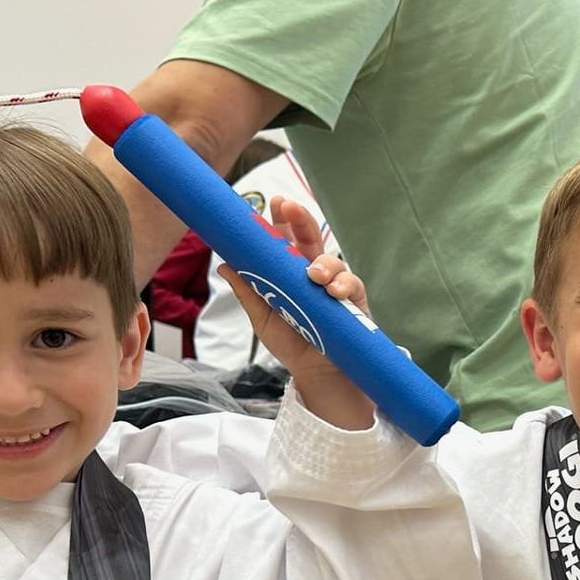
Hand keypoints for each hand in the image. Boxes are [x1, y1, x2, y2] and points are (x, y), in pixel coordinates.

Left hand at [218, 196, 373, 429]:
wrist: (317, 375)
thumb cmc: (292, 343)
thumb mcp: (263, 317)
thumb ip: (247, 292)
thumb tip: (225, 264)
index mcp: (291, 273)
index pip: (286, 241)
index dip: (281, 221)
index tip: (274, 204)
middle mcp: (314, 275)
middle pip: (311, 239)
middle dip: (302, 221)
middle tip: (291, 209)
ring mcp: (335, 286)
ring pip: (333, 261)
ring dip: (323, 263)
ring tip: (314, 275)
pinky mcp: (354, 303)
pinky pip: (353, 285)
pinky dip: (343, 285)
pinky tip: (334, 291)